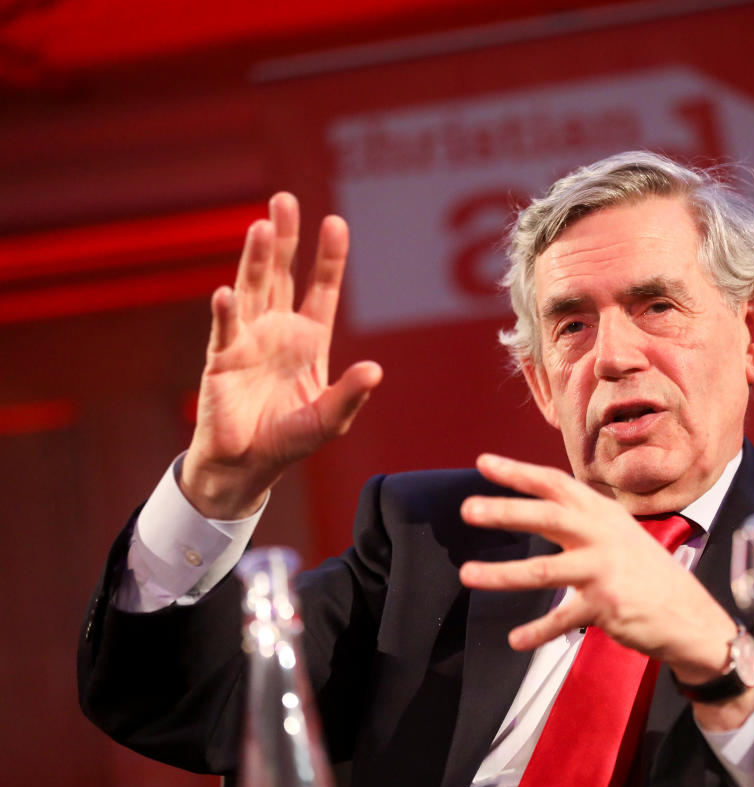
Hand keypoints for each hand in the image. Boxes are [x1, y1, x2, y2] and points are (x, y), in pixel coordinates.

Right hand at [181, 193, 381, 517]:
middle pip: (281, 274)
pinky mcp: (222, 359)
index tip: (335, 222)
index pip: (322, 288)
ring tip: (261, 227)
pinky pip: (225, 330)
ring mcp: (248, 340)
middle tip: (284, 200)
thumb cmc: (289, 439)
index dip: (329, 257)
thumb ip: (351, 394)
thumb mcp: (330, 418)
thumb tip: (375, 370)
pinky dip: (226, 311)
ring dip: (256, 259)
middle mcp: (277, 330)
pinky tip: (227, 292)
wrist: (248, 464)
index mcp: (309, 338)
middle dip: (285, 237)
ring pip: (253, 289)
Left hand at [457, 454, 738, 683]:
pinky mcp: (606, 605)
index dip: (519, 473)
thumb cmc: (646, 573)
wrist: (688, 615)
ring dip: (503, 573)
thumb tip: (540, 506)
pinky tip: (515, 640)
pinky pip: (562, 619)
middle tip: (468, 509)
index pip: (556, 484)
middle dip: (505, 512)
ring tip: (468, 574)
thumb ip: (583, 520)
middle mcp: (603, 535)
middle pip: (547, 518)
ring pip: (545, 569)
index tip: (484, 463)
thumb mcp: (619, 533)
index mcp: (603, 513)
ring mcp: (604, 570)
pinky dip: (537, 631)